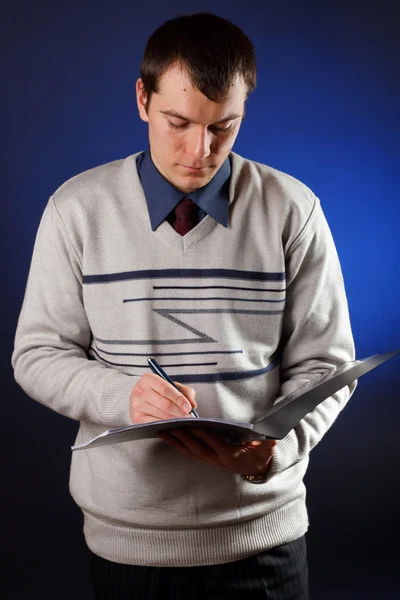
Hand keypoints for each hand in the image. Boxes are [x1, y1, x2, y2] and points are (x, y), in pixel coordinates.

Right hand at [129, 373, 196, 423]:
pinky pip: (155, 423)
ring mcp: (136, 405)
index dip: (179, 399)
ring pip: (161, 415)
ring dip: (174, 419)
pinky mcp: (136, 417)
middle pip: (164, 404)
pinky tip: (172, 424)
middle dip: (179, 412)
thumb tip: (193, 404)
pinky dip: (166, 425)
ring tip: (182, 420)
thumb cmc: (159, 390)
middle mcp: (139, 390)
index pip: (166, 389)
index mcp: (148, 378)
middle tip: (189, 417)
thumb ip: (185, 392)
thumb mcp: (172, 385)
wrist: (140, 397)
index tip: (189, 407)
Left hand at [158, 427, 276, 475]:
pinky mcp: (207, 459)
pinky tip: (169, 437)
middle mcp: (218, 460)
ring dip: (176, 442)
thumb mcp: (266, 449)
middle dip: (183, 438)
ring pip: (190, 452)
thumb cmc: (260, 455)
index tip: (194, 426)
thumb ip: (267, 444)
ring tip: (162, 432)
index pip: (216, 444)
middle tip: (170, 427)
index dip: (205, 436)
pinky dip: (178, 445)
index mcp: (231, 455)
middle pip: (198, 449)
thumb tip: (272, 439)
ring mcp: (211, 461)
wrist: (257, 469)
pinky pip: (190, 452)